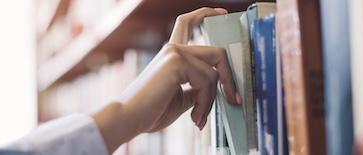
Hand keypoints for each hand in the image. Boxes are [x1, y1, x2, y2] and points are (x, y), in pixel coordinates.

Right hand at [93, 7, 238, 152]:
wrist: (129, 119)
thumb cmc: (151, 112)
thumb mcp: (182, 98)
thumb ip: (198, 89)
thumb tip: (218, 90)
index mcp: (172, 54)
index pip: (188, 23)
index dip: (206, 14)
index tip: (223, 13)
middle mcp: (173, 49)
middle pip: (216, 52)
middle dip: (229, 78)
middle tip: (233, 99)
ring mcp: (175, 53)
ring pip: (214, 72)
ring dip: (212, 100)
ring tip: (200, 118)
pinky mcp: (176, 62)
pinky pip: (207, 81)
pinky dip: (206, 102)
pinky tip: (195, 117)